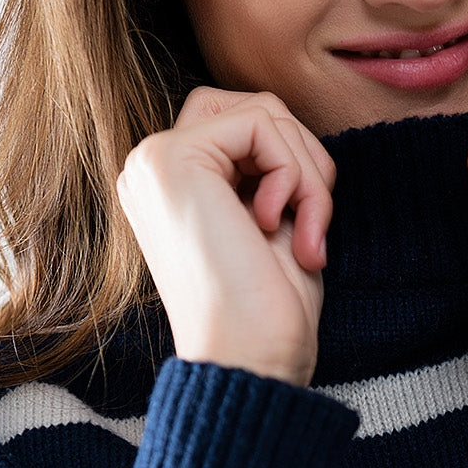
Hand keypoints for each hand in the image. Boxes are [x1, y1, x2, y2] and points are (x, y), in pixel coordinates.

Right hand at [116, 87, 335, 386]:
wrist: (250, 360)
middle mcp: (152, 169)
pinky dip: (294, 174)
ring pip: (263, 110)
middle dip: (305, 156)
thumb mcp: (277, 224)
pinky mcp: (172, 159)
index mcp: (173, 187)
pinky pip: (261, 123)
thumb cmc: (269, 311)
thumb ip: (273, 169)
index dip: (296, 163)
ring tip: (305, 235)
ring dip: (308, 173)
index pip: (246, 126)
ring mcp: (155, 161)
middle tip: (316, 224)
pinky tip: (276, 226)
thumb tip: (295, 129)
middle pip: (253, 107)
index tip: (309, 229)